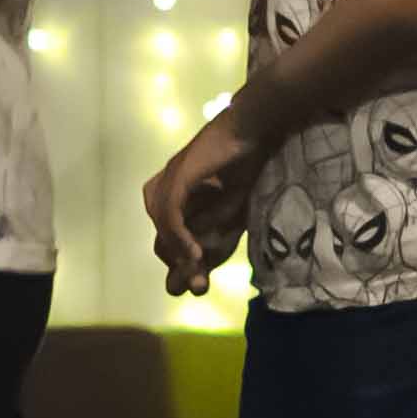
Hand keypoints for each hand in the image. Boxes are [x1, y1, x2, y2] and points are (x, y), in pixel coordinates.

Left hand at [144, 113, 260, 294]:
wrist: (255, 131)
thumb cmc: (244, 166)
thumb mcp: (228, 211)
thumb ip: (212, 238)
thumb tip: (197, 276)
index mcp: (169, 194)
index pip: (165, 239)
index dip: (181, 262)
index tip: (199, 282)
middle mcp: (162, 187)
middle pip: (161, 237)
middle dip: (179, 264)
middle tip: (199, 286)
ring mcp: (168, 180)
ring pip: (164, 228)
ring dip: (181, 254)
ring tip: (199, 272)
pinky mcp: (178, 176)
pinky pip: (172, 215)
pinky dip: (182, 238)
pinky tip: (196, 254)